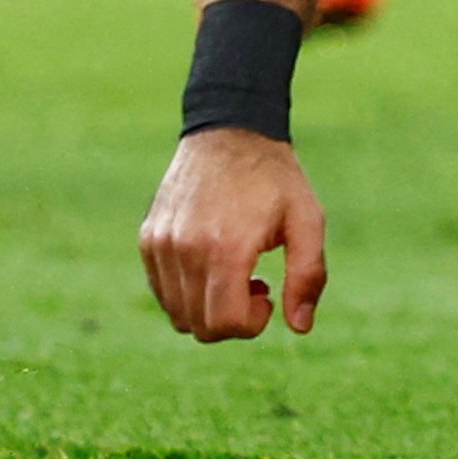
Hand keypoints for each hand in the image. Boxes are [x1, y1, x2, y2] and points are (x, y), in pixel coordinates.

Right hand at [140, 126, 327, 340]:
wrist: (230, 131)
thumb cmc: (274, 178)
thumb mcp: (307, 220)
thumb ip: (308, 276)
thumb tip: (300, 327)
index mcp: (226, 247)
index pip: (226, 323)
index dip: (252, 323)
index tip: (267, 293)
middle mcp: (185, 248)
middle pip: (201, 327)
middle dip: (233, 320)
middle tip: (255, 285)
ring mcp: (161, 244)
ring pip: (178, 315)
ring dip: (209, 309)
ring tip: (233, 273)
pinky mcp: (149, 238)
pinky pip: (163, 292)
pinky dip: (187, 294)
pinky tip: (211, 264)